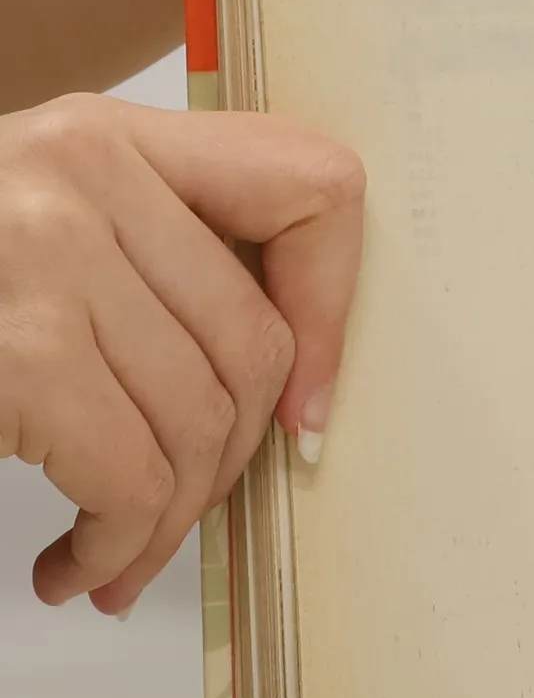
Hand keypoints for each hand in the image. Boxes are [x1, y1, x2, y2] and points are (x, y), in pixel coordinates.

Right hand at [0, 96, 363, 614]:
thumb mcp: (34, 233)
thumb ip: (148, 263)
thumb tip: (295, 385)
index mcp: (102, 136)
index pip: (313, 187)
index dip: (337, 307)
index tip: (309, 403)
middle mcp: (78, 175)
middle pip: (258, 346)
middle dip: (227, 461)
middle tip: (167, 514)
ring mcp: (40, 253)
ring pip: (204, 422)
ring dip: (165, 520)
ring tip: (113, 549)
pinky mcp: (14, 348)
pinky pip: (135, 476)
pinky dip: (121, 544)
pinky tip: (75, 562)